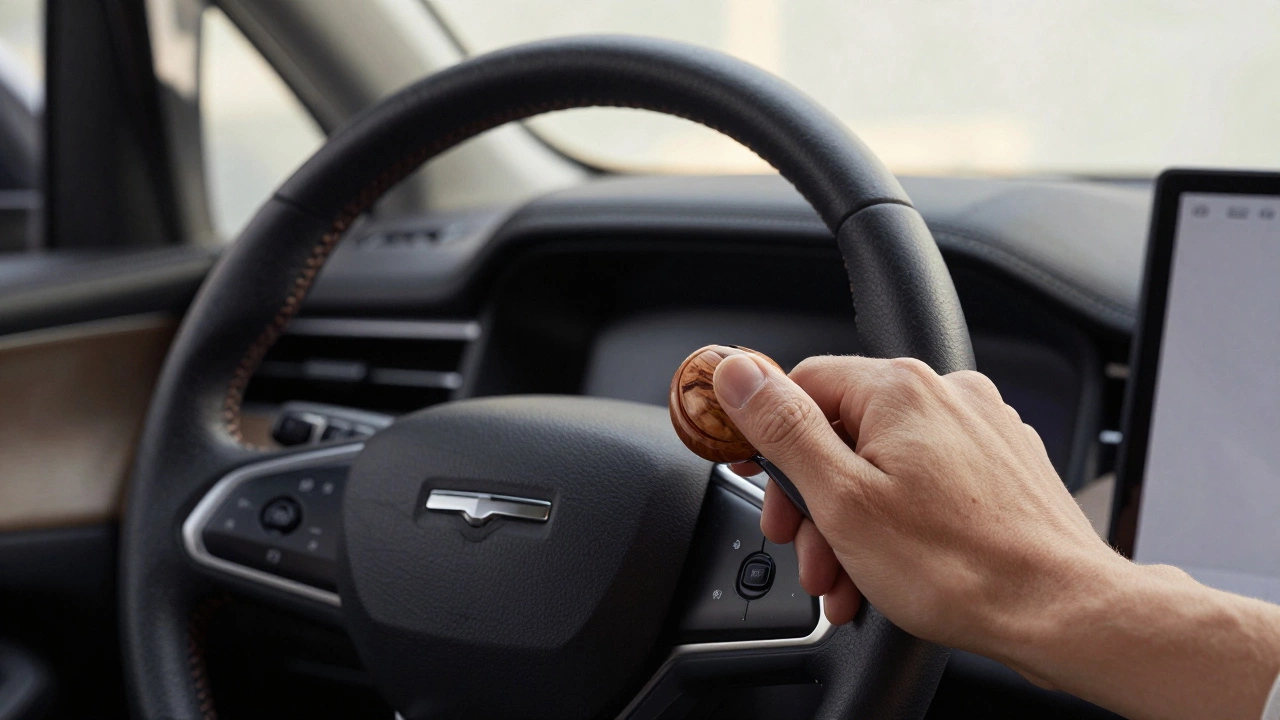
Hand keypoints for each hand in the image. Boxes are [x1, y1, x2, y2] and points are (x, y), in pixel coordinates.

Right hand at [712, 353, 1119, 663]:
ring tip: (847, 579)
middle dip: (812, 498)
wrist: (1061, 611)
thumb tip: (737, 374)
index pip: (801, 384)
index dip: (766, 436)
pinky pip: (928, 481)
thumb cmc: (961, 567)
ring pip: (884, 463)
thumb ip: (783, 428)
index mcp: (899, 388)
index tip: (753, 476)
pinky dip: (898, 521)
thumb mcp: (841, 498)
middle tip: (803, 549)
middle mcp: (946, 394)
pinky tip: (888, 569)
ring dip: (851, 521)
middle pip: (842, 429)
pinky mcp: (1002, 464)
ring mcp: (980, 428)